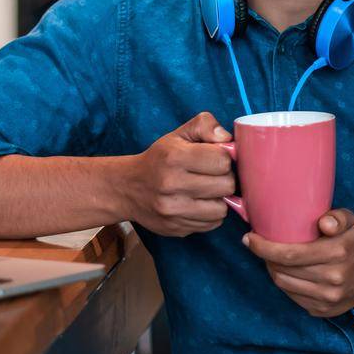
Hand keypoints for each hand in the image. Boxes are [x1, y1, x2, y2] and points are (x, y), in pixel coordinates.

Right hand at [120, 113, 235, 236]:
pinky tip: (198, 204)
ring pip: (221, 209)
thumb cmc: (159, 159)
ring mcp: (173, 210)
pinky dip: (210, 214)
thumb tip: (227, 138)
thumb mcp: (178, 134)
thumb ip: (205, 125)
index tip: (215, 158)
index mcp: (174, 157)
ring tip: (206, 191)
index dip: (224, 158)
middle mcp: (172, 184)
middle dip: (225, 178)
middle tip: (213, 175)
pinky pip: (212, 224)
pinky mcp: (176, 228)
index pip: (223, 160)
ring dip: (219, 199)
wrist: (127, 188)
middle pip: (227, 185)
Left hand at [245, 209, 353, 317]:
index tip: (250, 238)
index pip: (291, 254)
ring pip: (284, 284)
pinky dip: (284, 283)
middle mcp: (333, 278)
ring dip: (272, 270)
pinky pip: (292, 296)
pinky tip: (284, 271)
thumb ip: (337, 217)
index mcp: (339, 252)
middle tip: (258, 245)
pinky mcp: (322, 310)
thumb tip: (323, 223)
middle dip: (265, 257)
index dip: (264, 248)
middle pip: (284, 270)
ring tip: (270, 258)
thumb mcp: (352, 222)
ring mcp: (327, 298)